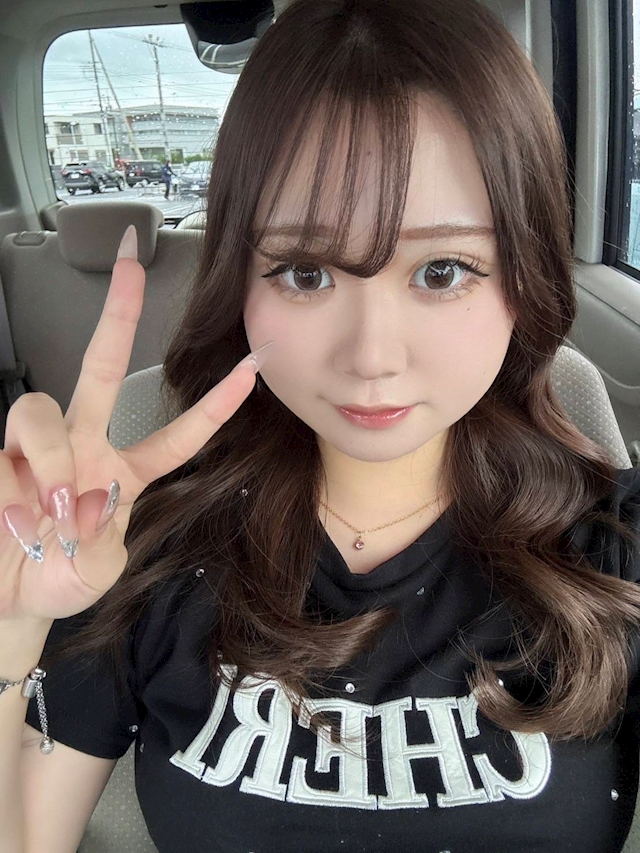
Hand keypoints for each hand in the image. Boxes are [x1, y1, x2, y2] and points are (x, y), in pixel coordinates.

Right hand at [0, 225, 272, 624]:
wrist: (7, 600)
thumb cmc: (61, 578)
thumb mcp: (99, 568)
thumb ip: (102, 540)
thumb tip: (81, 497)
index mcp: (124, 469)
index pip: (178, 432)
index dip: (214, 404)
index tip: (251, 368)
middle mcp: (82, 445)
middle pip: (101, 365)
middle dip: (118, 312)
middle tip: (130, 257)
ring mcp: (35, 447)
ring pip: (43, 412)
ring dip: (53, 464)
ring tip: (54, 515)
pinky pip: (7, 453)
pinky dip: (16, 494)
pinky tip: (17, 523)